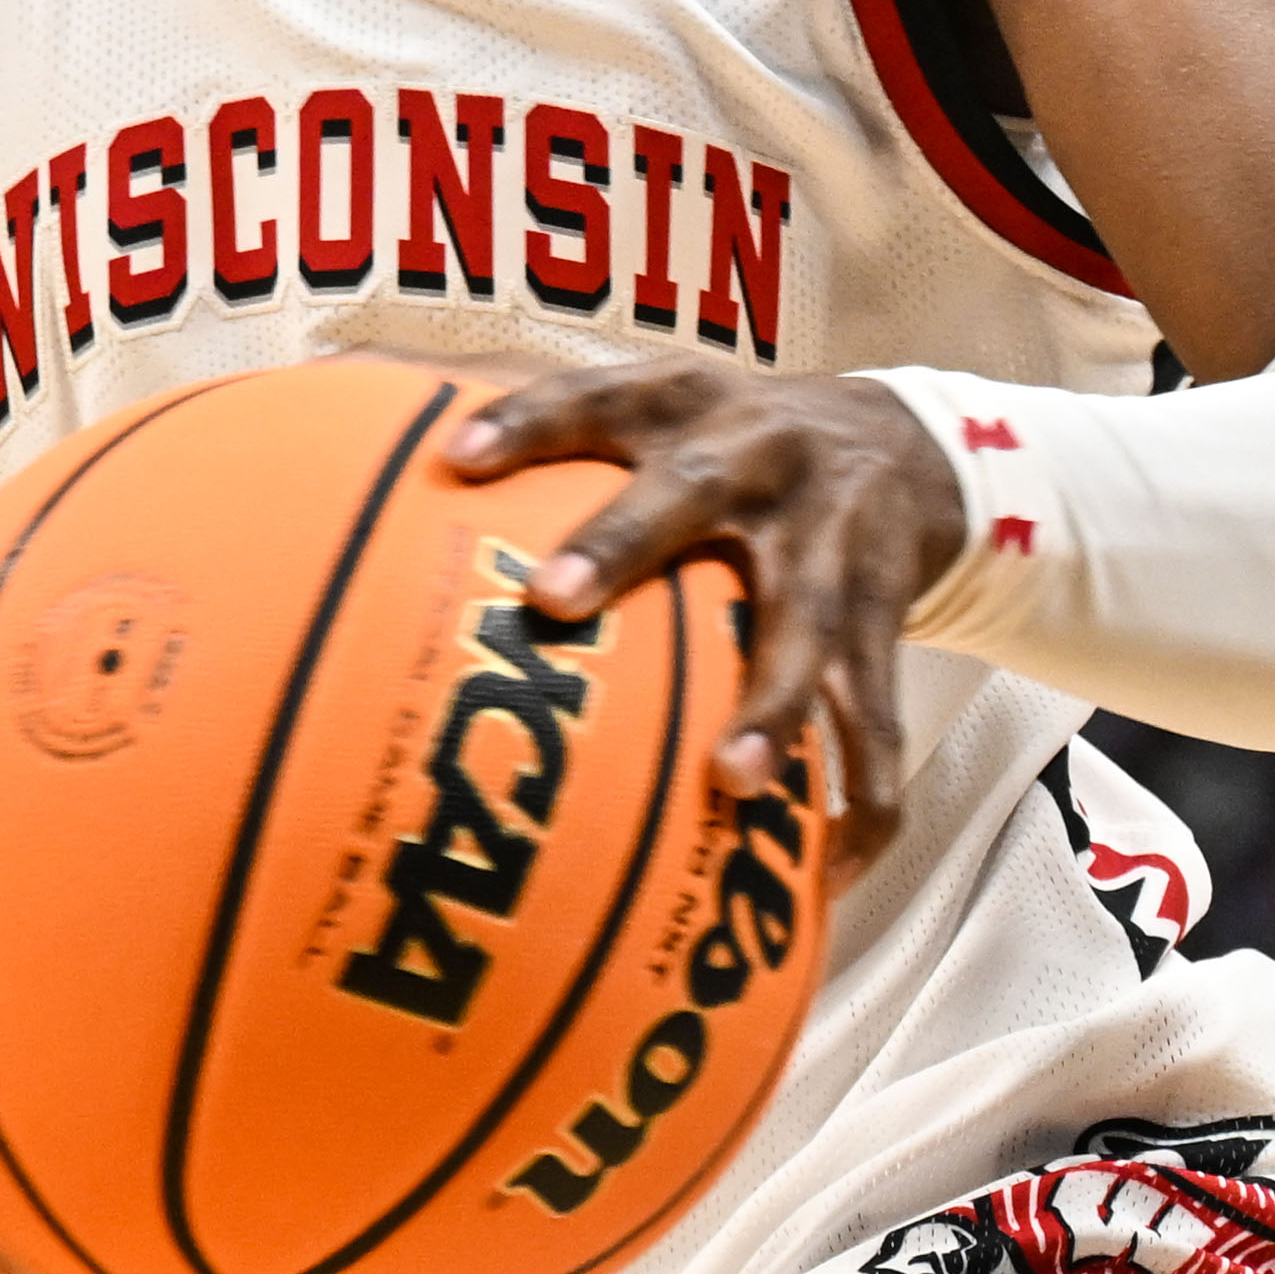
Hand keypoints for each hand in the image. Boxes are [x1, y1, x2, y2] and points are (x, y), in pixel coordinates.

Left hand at [441, 358, 967, 876]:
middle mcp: (756, 461)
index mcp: (681, 407)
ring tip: (730, 782)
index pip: (590, 396)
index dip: (526, 420)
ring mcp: (827, 543)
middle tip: (554, 601)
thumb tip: (366, 411)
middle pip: (686, 496)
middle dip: (621, 544)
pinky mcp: (885, 619)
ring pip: (806, 625)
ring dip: (772, 706)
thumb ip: (541, 421)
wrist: (909, 443)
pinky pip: (879, 721)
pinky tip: (829, 877)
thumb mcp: (655, 405)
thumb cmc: (731, 437)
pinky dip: (861, 802)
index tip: (455, 456)